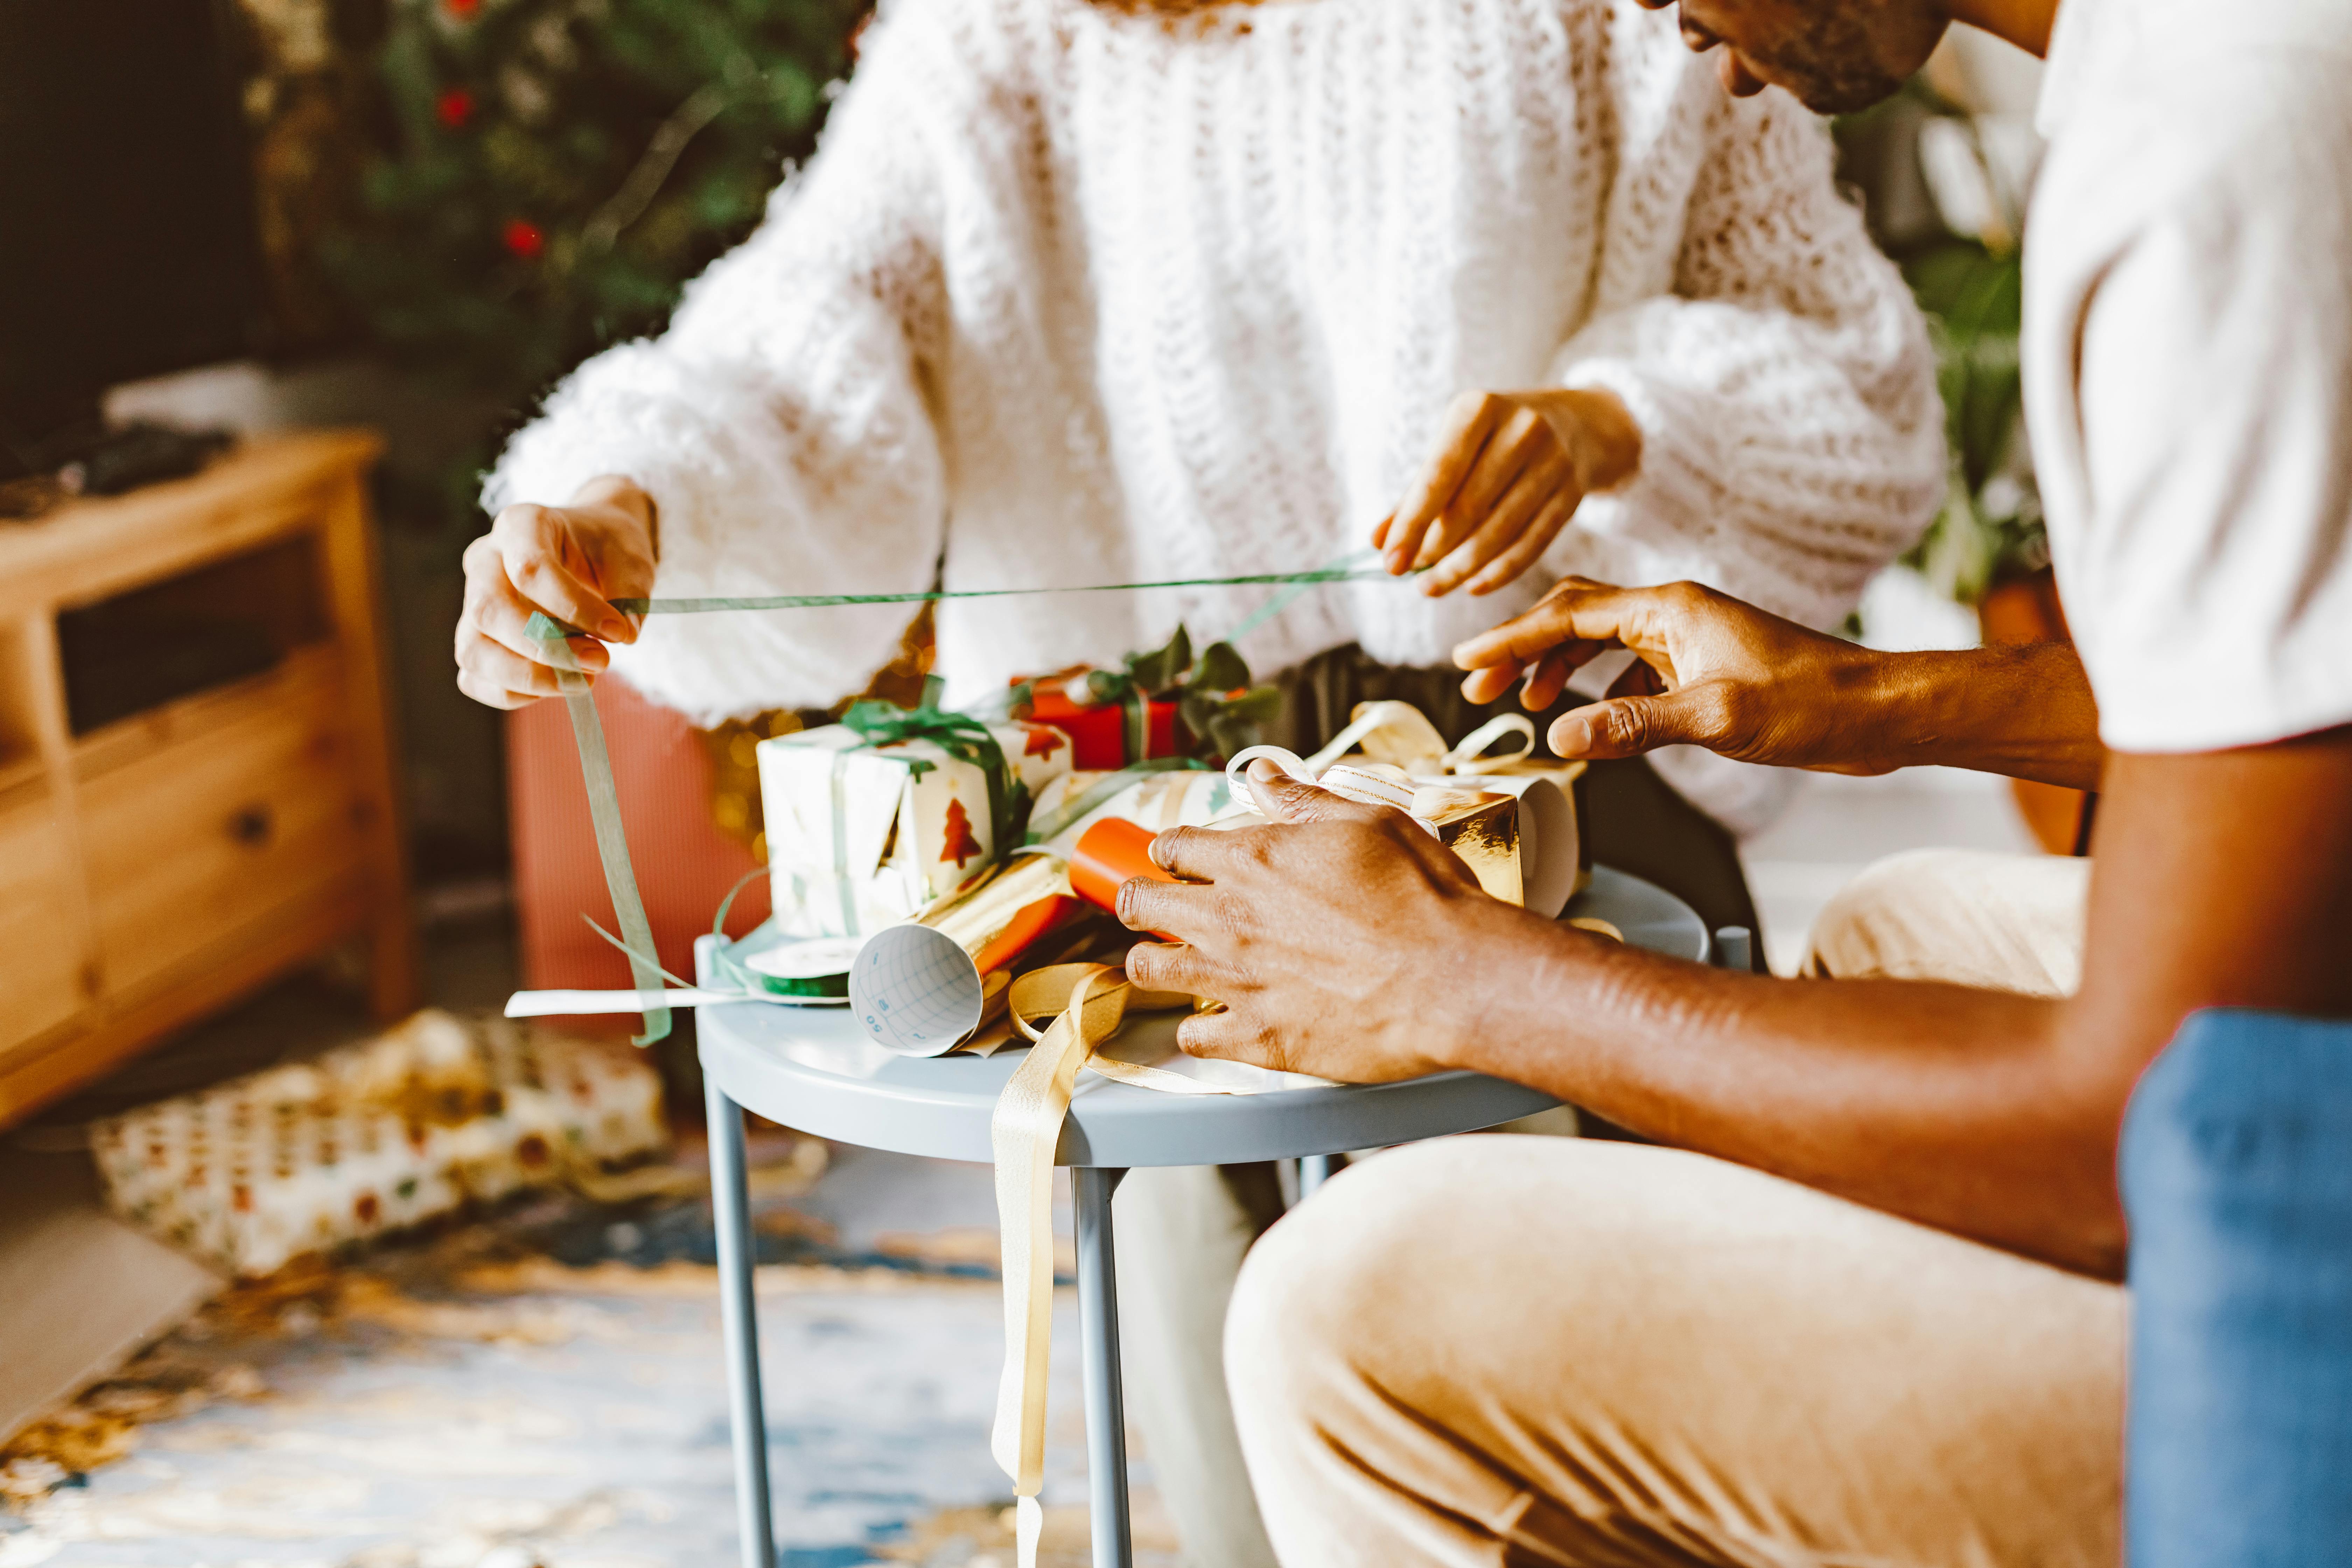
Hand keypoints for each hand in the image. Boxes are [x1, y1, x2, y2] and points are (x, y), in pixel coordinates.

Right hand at [455, 476, 657, 709]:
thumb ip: (630, 593)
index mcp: (521, 525)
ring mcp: (473, 601)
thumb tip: (623, 636)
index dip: (574, 608)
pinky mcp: (476, 637)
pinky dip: (511, 693)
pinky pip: (474, 677)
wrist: (592, 548)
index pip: (529, 569)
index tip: (618, 633)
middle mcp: (485, 560)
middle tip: (600, 662)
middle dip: (545, 648)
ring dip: (528, 677)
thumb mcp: (631, 558)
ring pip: (473, 650)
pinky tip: (555, 687)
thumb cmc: (608, 549)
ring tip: (584, 681)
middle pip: (488, 611)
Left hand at [1117, 761, 1543, 1081]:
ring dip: (1153, 962)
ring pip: (1148, 970)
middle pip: (1139, 905)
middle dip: (1138, 901)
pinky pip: (1193, 1038)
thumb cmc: (1422, 897)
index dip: (1170, 852)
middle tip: (1152, 907)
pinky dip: (1199, 1030)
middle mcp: (1228, 919)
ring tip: (1169, 963)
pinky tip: (1216, 1023)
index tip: (1176, 860)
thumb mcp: (1368, 823)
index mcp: (1251, 859)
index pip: (1172, 847)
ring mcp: (1236, 982)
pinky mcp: (1256, 1039)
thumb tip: (1261, 775)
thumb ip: (1303, 801)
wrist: (1453, 977)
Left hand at [1374, 388, 1640, 596]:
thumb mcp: (1453, 447)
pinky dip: (1500, 571)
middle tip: (1411, 578)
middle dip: (1435, 550)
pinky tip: (1472, 587)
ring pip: (1501, 530)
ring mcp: (1553, 461)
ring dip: (1462, 568)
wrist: (1575, 423)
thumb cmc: (1493, 439)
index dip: (1411, 523)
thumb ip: (1415, 493)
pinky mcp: (1572, 493)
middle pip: (1470, 506)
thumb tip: (1378, 541)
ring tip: (1432, 587)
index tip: (1390, 561)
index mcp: (1479, 408)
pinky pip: (1532, 542)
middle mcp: (1521, 429)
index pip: (1439, 474)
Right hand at [1453, 576, 1887, 771]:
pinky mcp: (1705, 667)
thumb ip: (1634, 726)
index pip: (1568, 614)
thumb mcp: (1717, 718)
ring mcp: (1690, 640)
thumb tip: (1560, 737)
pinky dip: (1602, 691)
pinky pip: (1634, 670)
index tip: (1467, 661)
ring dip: (1559, 669)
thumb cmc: (1812, 703)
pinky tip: (1595, 720)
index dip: (1511, 638)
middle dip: (1524, 650)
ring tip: (1526, 704)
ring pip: (1603, 643)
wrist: (1876, 710)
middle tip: (1480, 686)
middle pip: (1576, 618)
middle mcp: (1675, 614)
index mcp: (1671, 609)